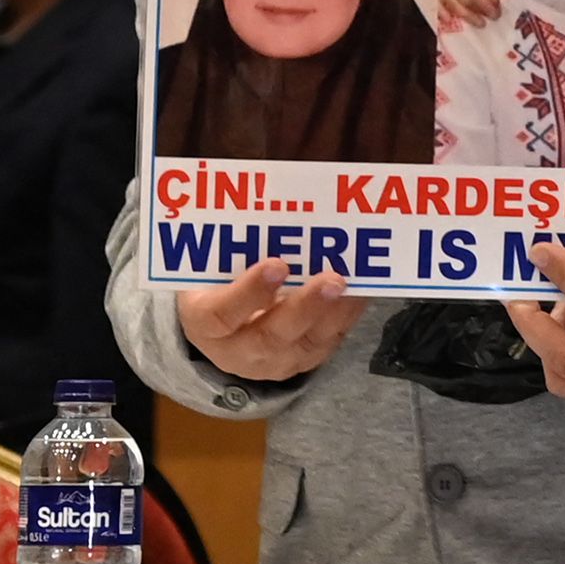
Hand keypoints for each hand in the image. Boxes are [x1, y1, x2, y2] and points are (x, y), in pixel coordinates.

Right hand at [177, 257, 361, 382]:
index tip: (276, 264)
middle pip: (270, 337)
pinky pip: (327, 343)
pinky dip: (346, 316)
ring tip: (352, 283)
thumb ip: (231, 243)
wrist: (222, 324)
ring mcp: (271, 362)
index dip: (249, 292)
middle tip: (332, 280)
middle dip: (305, 307)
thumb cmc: (216, 282)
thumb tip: (271, 201)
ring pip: (305, 345)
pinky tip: (360, 290)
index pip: (221, 315)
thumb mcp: (210, 265)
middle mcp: (236, 351)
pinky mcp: (301, 361)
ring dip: (334, 313)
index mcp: (204, 323)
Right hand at [438, 0, 506, 26]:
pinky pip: (438, 0)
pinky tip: (448, 20)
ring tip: (478, 23)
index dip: (484, 4)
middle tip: (488, 21)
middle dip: (476, 12)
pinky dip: (442, 11)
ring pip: (450, 1)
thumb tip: (493, 5)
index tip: (495, 14)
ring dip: (464, 15)